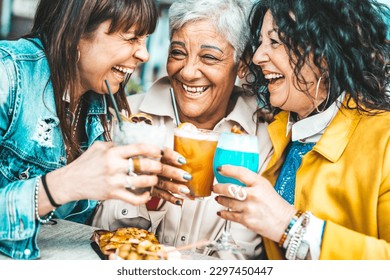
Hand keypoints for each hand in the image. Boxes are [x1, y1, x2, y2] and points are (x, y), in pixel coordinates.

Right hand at [46, 141, 164, 206]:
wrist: (70, 181)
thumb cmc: (85, 163)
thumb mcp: (99, 147)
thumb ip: (115, 144)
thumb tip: (131, 142)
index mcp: (113, 153)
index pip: (138, 148)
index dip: (154, 149)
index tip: (160, 151)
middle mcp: (115, 167)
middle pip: (145, 165)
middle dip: (158, 166)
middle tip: (161, 166)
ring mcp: (114, 182)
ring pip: (142, 182)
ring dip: (153, 180)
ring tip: (154, 178)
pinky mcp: (113, 194)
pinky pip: (133, 199)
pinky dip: (143, 198)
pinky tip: (147, 194)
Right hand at [151, 147, 191, 205]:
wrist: (133, 172)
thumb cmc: (150, 160)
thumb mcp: (155, 152)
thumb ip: (168, 153)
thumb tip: (186, 157)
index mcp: (154, 155)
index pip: (163, 153)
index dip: (172, 156)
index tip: (182, 161)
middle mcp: (151, 167)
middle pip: (162, 169)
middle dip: (175, 174)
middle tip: (186, 177)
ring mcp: (150, 179)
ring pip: (162, 183)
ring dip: (174, 187)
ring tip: (185, 190)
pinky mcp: (150, 189)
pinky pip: (161, 195)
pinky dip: (170, 198)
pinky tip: (179, 200)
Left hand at [212, 165, 295, 241]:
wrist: (285, 223)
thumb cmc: (276, 205)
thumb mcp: (266, 186)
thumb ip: (252, 181)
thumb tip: (235, 176)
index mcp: (259, 184)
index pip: (240, 172)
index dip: (227, 169)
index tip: (220, 168)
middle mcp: (254, 195)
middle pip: (229, 188)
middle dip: (218, 187)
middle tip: (215, 187)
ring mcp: (249, 208)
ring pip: (227, 202)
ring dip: (220, 200)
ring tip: (219, 198)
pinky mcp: (246, 220)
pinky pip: (229, 215)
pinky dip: (223, 213)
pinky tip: (221, 211)